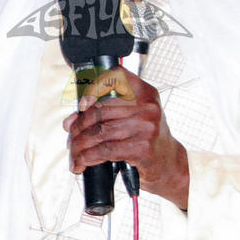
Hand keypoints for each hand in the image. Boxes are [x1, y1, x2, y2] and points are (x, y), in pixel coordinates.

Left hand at [63, 67, 189, 208]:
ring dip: (79, 146)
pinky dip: (88, 157)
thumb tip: (69, 122)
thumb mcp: (131, 117)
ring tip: (74, 154)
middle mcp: (147, 107)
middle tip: (71, 140)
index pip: (116, 76)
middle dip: (78, 128)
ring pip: (98, 132)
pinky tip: (82, 162)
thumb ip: (103, 113)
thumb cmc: (146, 137)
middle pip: (99, 112)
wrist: (169, 162)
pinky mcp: (142, 148)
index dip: (93, 88)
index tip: (82, 105)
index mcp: (144, 92)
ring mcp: (146, 127)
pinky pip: (105, 150)